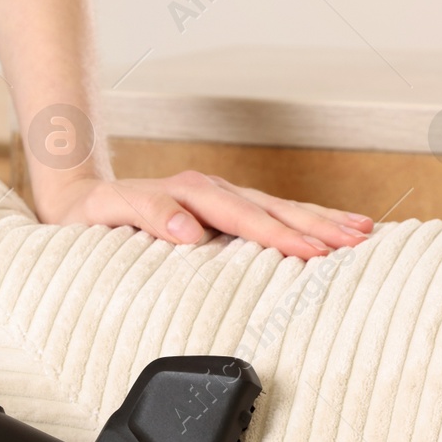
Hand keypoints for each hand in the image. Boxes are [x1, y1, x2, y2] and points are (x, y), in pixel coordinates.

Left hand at [34, 171, 371, 258]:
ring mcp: (221, 198)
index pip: (243, 218)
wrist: (79, 200)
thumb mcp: (108, 212)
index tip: (313, 250)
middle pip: (273, 208)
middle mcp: (211, 192)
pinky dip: (304, 220)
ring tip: (362, 232)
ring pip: (279, 207)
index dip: (279, 234)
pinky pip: (271, 212)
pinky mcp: (224, 209)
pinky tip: (332, 230)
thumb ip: (148, 214)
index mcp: (189, 194)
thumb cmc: (92, 215)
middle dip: (317, 225)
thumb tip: (190, 230)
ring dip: (320, 219)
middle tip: (357, 241)